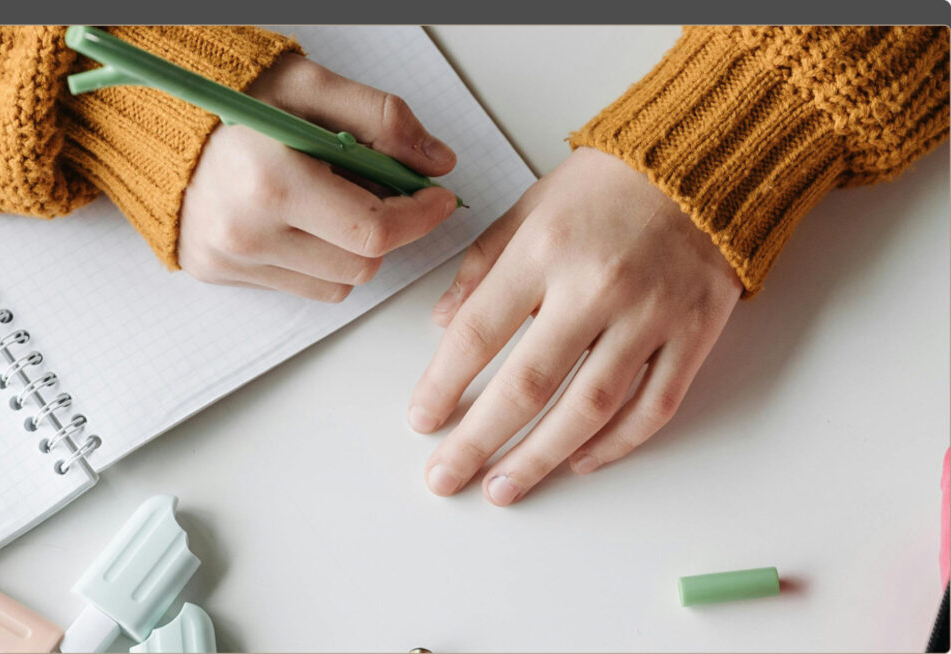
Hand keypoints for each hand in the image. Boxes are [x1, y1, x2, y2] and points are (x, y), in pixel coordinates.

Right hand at [178, 53, 457, 300]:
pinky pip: (300, 286)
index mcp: (271, 184)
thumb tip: (438, 163)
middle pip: (362, 265)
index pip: (374, 231)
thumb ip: (383, 120)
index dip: (420, 217)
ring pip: (336, 284)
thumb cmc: (236, 96)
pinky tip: (297, 219)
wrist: (158, 116)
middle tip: (376, 189)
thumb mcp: (312, 85)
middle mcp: (246, 233)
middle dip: (385, 230)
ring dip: (351, 249)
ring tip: (326, 200)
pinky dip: (316, 259)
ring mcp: (229, 260)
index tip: (437, 198)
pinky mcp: (218, 273)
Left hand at [409, 147, 741, 504]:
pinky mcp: (695, 332)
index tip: (422, 420)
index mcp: (545, 248)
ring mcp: (651, 313)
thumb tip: (442, 321)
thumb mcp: (532, 206)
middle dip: (478, 440)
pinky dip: (616, 444)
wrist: (706, 158)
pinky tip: (579, 462)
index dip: (443, 384)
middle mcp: (596, 285)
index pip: (478, 331)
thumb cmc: (611, 181)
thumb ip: (483, 264)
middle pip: (528, 384)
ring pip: (589, 408)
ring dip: (540, 458)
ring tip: (503, 489)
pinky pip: (654, 406)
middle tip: (445, 477)